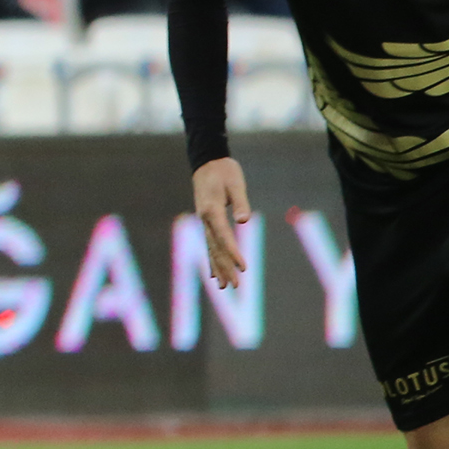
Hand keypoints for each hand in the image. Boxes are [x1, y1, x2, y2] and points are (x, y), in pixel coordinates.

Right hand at [192, 156, 252, 288]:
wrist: (207, 162)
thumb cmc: (224, 171)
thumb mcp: (236, 184)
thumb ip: (241, 202)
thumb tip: (245, 220)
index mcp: (212, 210)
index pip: (223, 237)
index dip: (233, 253)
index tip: (243, 267)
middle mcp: (205, 219)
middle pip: (215, 248)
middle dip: (225, 268)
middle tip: (235, 286)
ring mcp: (204, 222)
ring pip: (211, 249)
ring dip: (218, 268)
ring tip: (224, 287)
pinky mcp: (207, 221)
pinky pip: (209, 244)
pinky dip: (212, 259)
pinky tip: (214, 274)